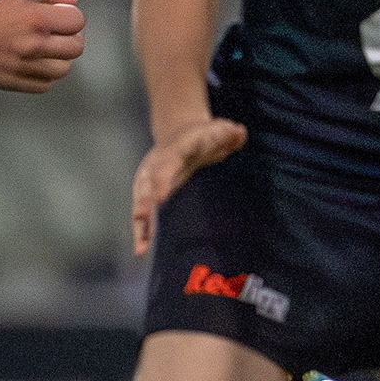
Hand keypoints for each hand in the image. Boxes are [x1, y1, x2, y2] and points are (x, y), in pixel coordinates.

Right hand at [0, 0, 83, 92]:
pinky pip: (46, 85)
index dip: (70, 18)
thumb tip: (71, 2)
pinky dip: (45, 75)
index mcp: (35, 18)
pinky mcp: (15, 83)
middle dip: (69, 37)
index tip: (59, 17)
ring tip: (44, 50)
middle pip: (76, 47)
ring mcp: (26, 67)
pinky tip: (32, 64)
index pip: (77, 21)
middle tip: (55, 34)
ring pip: (65, 69)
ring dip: (59, 58)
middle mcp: (34, 44)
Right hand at [129, 115, 248, 254]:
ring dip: (140, 224)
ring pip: (141, 203)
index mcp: (174, 150)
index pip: (167, 165)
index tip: (159, 196)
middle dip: (144, 202)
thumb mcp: (218, 130)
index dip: (163, 179)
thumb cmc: (201, 137)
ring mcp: (149, 180)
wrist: (178, 133)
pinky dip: (141, 231)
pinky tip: (141, 250)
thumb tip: (239, 134)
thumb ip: (229, 133)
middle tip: (140, 217)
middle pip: (148, 185)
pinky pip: (143, 215)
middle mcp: (156, 166)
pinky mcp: (148, 195)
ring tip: (140, 247)